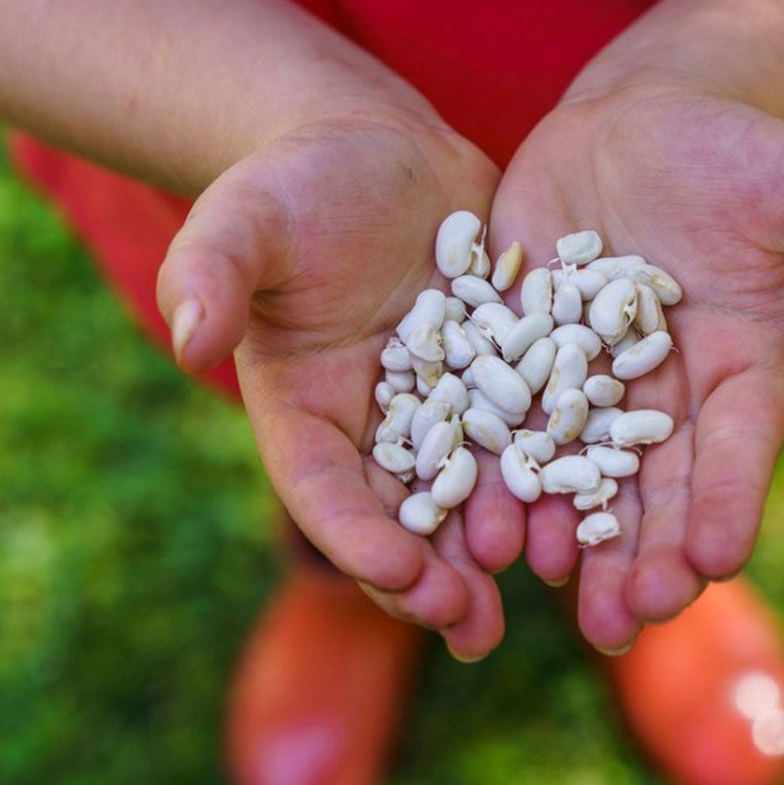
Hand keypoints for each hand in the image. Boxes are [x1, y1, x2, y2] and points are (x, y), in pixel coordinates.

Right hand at [157, 112, 506, 659]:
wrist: (375, 154)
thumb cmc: (291, 185)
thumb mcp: (244, 219)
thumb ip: (212, 272)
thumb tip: (188, 334)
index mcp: (306, 414)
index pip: (324, 492)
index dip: (355, 539)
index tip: (397, 573)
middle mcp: (378, 430)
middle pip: (402, 518)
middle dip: (434, 578)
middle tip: (471, 630)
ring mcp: (448, 411)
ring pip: (475, 495)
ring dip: (503, 548)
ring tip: (540, 591)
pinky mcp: (506, 378)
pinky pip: (536, 435)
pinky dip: (560, 476)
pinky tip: (595, 514)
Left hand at [482, 83, 783, 651]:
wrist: (644, 123)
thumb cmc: (741, 152)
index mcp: (739, 370)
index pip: (737, 451)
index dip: (727, 504)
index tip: (716, 563)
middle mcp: (664, 394)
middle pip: (656, 488)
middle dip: (643, 555)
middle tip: (629, 621)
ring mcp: (590, 379)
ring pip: (580, 473)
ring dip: (570, 536)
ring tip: (558, 594)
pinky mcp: (521, 350)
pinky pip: (510, 421)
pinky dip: (500, 473)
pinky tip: (490, 527)